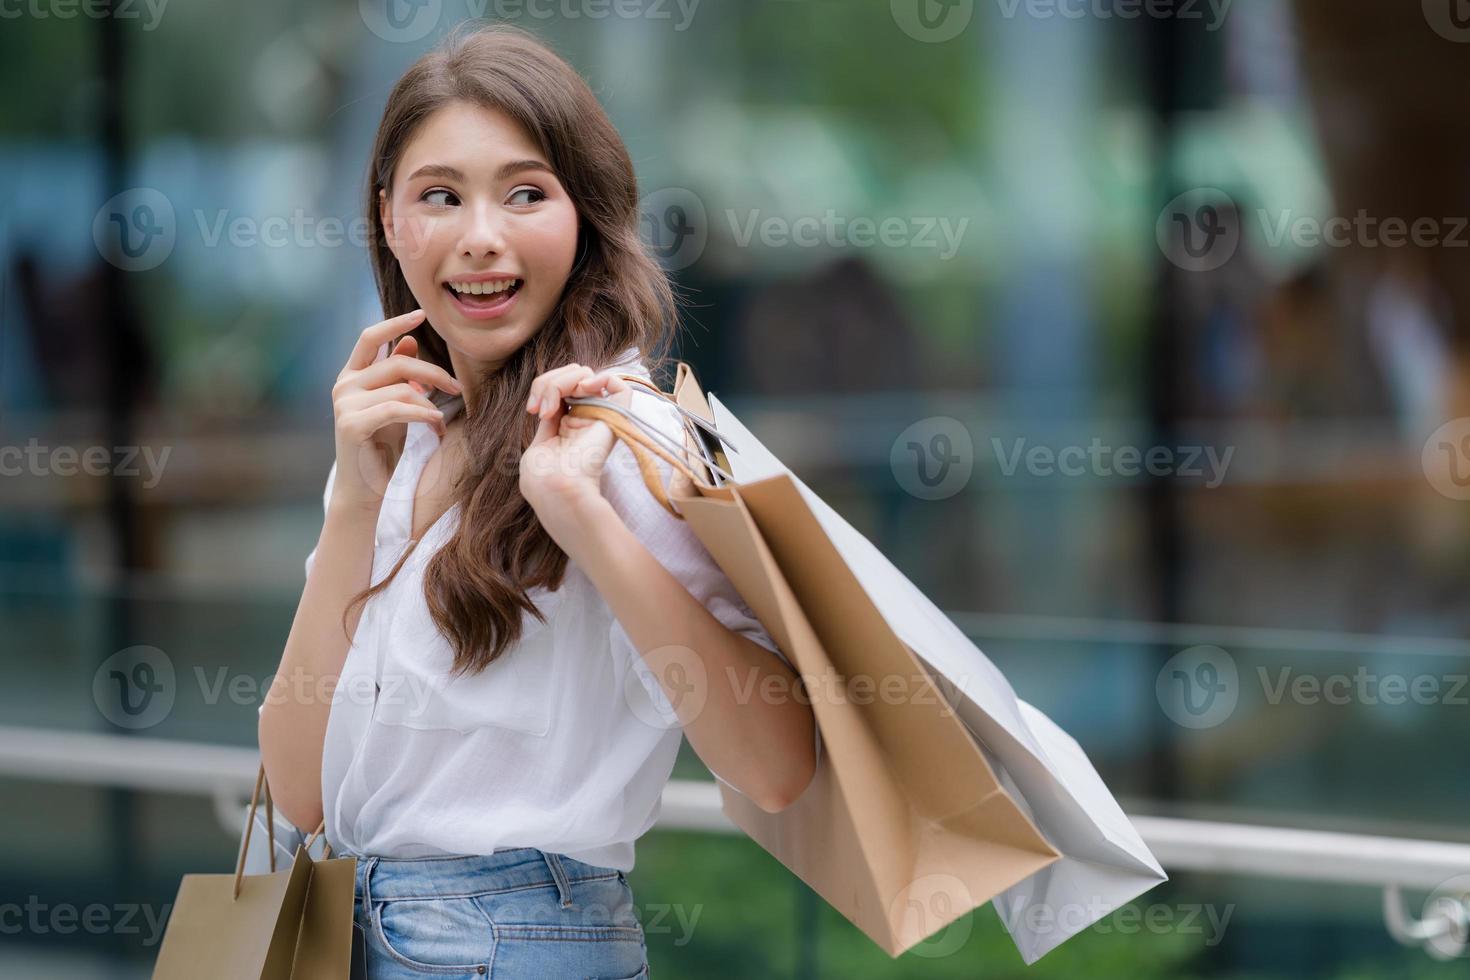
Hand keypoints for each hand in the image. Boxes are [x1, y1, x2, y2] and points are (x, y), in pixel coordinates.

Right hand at [330, 309, 462, 512]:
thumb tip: (411, 340)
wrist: (365, 488)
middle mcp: (343, 385)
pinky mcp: (351, 424)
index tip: (421, 315)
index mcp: (351, 376)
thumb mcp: (395, 404)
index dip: (395, 324)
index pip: (370, 338)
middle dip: (434, 373)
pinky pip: (397, 409)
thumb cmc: (382, 446)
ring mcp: (344, 404)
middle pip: (397, 362)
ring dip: (431, 404)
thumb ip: (399, 374)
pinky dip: (422, 415)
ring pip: (402, 388)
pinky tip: (435, 425)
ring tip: (440, 422)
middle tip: (457, 388)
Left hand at [519, 363, 632, 516]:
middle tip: (539, 410)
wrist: (555, 488)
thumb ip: (552, 415)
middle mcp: (588, 417)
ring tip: (551, 409)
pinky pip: (619, 385)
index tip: (532, 410)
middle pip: (573, 374)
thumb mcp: (541, 439)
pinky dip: (601, 378)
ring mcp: (601, 416)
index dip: (544, 386)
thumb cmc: (543, 474)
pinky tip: (583, 389)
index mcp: (571, 423)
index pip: (563, 383)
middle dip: (549, 382)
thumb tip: (554, 394)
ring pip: (587, 375)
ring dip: (561, 382)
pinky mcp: (616, 418)